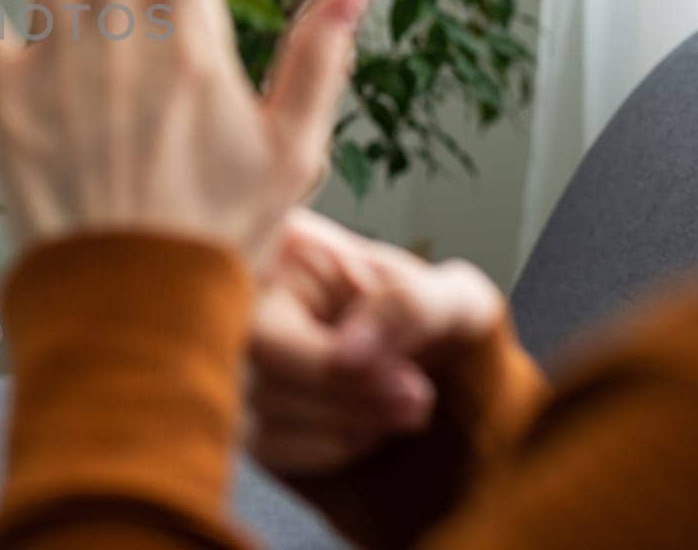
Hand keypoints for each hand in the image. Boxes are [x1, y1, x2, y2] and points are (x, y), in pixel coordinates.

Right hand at [248, 207, 504, 474]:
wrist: (453, 381)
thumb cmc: (446, 328)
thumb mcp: (454, 302)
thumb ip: (407, 308)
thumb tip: (346, 353)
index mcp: (293, 250)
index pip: (268, 322)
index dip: (327, 364)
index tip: (407, 381)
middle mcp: (251, 295)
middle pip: (260, 362)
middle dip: (347, 392)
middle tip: (417, 401)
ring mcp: (243, 353)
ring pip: (264, 405)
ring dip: (348, 422)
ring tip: (399, 408)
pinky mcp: (249, 408)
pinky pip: (269, 444)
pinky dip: (329, 448)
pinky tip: (366, 427)